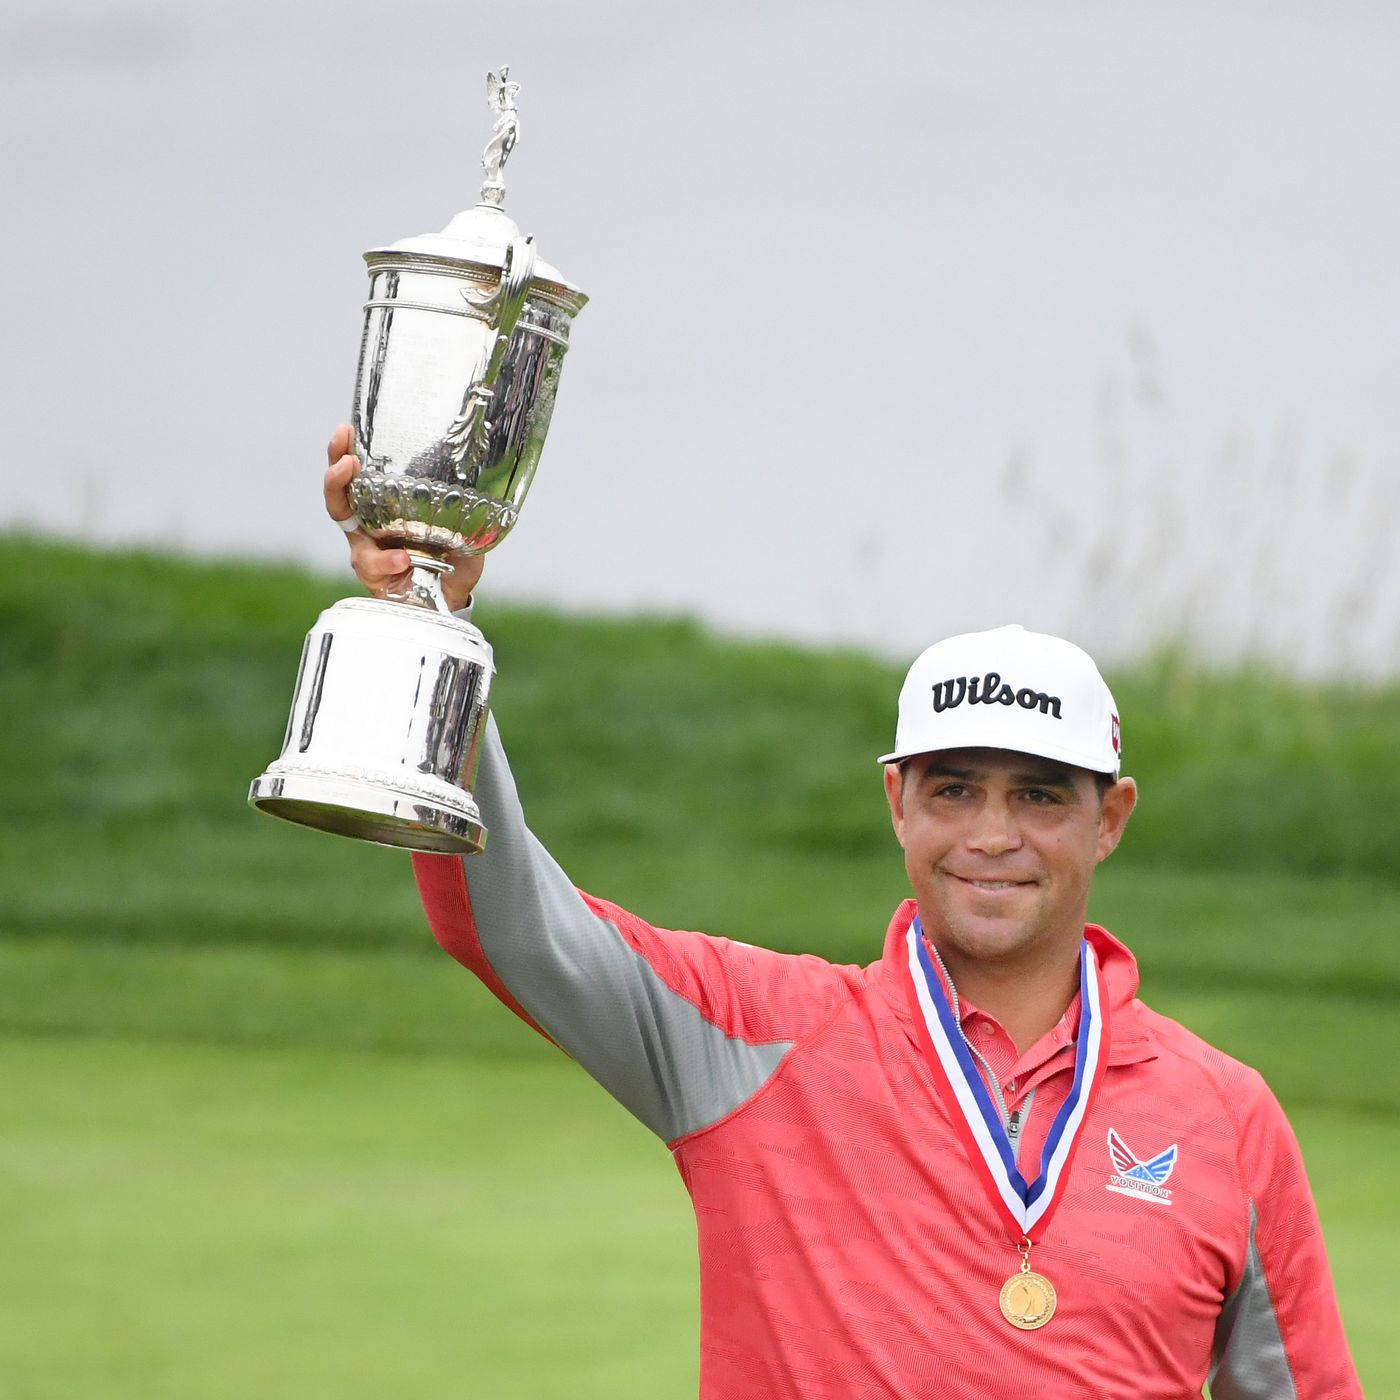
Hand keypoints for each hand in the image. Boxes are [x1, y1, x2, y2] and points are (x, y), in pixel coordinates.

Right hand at [323, 425, 483, 612]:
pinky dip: (387, 560)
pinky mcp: (372, 578)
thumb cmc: (451, 561)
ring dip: (345, 497)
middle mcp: (368, 526)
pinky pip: (372, 566)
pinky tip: (403, 558)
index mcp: (384, 508)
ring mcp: (366, 550)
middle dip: (335, 470)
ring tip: (356, 484)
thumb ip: (470, 513)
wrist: (449, 601)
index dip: (346, 453)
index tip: (348, 430)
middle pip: (339, 493)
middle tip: (344, 455)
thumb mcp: (464, 532)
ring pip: (345, 523)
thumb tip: (487, 483)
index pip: (359, 475)